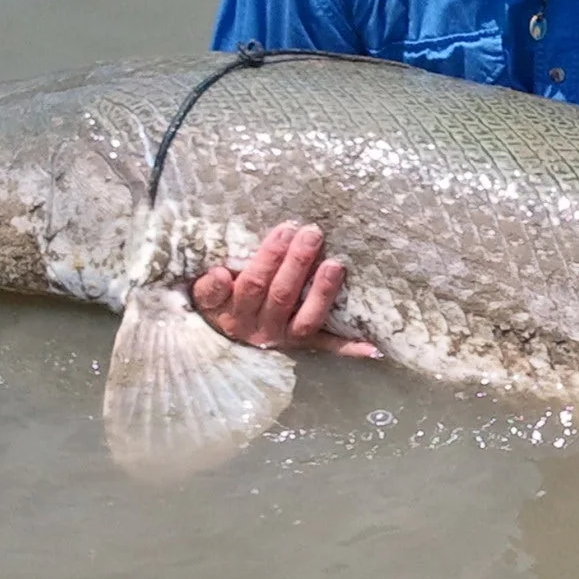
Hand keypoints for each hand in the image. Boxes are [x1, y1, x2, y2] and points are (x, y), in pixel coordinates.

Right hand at [190, 221, 378, 357]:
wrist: (220, 341)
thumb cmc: (218, 304)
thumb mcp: (205, 297)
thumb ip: (209, 288)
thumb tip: (220, 275)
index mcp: (234, 313)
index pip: (252, 283)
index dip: (268, 258)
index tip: (283, 230)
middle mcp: (259, 329)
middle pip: (281, 294)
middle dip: (298, 261)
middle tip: (313, 232)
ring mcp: (284, 338)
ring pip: (305, 319)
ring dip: (322, 292)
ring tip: (336, 264)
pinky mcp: (304, 346)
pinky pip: (327, 347)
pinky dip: (349, 348)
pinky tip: (373, 347)